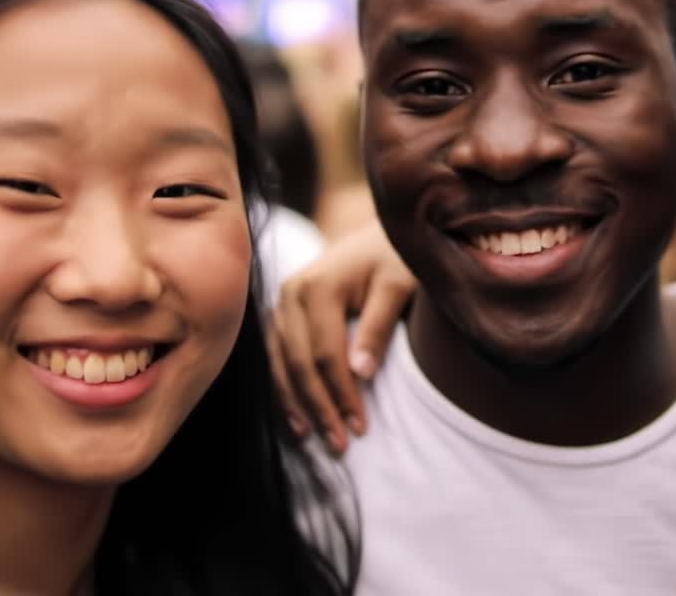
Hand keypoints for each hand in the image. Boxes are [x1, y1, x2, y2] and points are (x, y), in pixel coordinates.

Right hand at [267, 219, 415, 453]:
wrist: (383, 231)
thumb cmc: (398, 258)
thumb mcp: (399, 285)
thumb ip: (379, 326)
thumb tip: (360, 374)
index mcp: (319, 286)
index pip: (325, 355)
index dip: (341, 395)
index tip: (360, 427)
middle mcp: (291, 293)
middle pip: (298, 363)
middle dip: (319, 407)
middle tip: (340, 446)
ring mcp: (282, 302)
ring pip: (280, 363)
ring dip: (296, 404)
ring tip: (314, 438)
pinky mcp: (282, 311)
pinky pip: (276, 355)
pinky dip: (285, 387)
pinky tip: (297, 415)